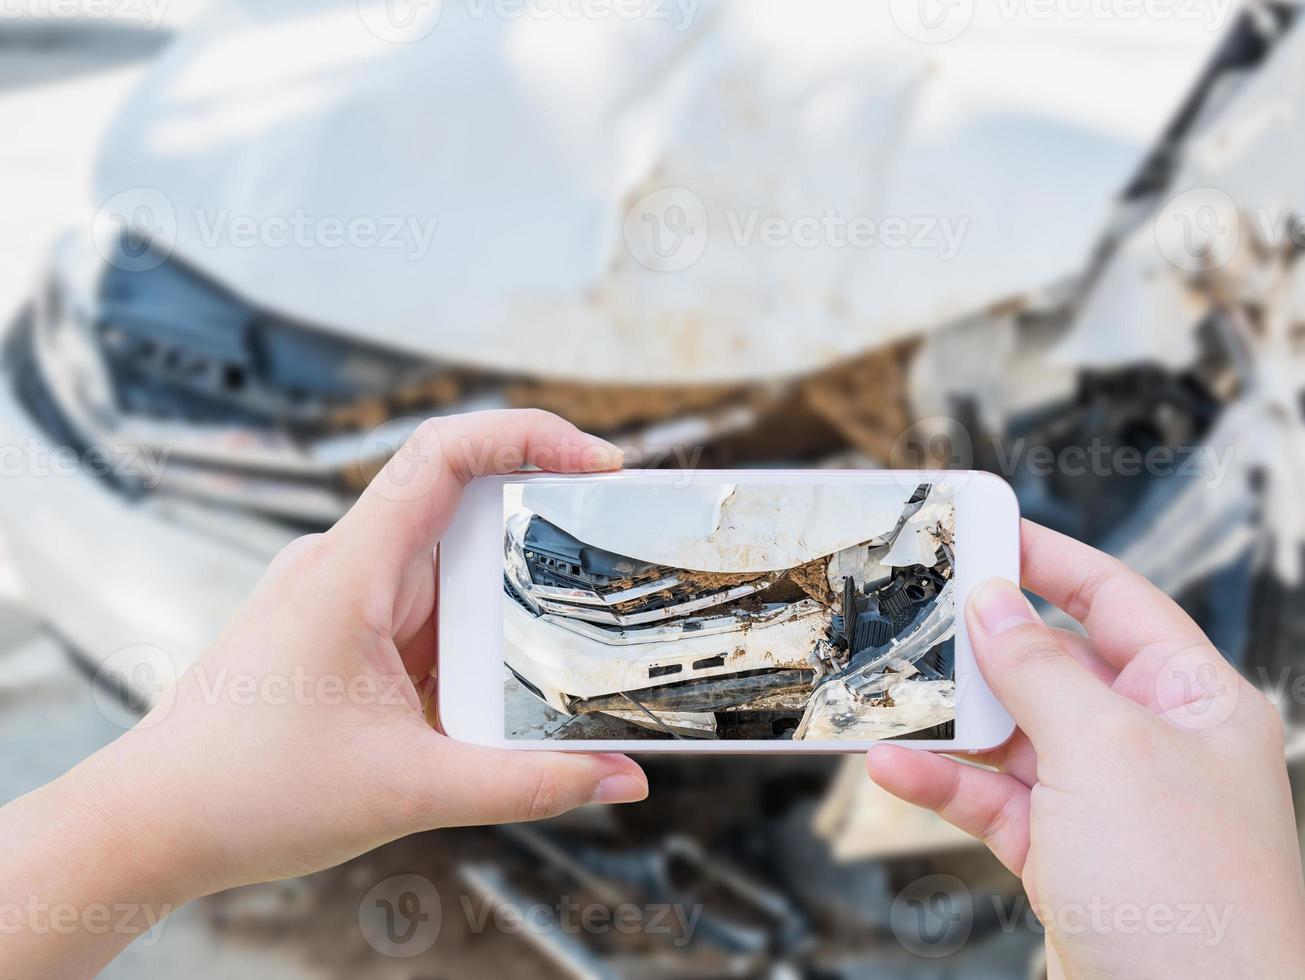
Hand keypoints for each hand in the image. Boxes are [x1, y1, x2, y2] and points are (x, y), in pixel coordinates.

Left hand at [0, 410, 647, 975]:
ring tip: (552, 660)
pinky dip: (470, 642)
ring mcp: (339, 597)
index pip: (445, 454)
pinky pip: (424, 612)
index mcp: (350, 570)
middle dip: (542, 539)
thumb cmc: (246, 793)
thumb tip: (621, 778)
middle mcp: (344, 566)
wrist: (151, 825)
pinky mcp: (341, 631)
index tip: (600, 464)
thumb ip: (527, 784)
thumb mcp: (412, 791)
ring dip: (505, 607)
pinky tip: (491, 693)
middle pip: (465, 511)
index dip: (531, 436)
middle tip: (607, 574)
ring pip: (448, 571)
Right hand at [867, 520, 1304, 977]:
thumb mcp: (1103, 751)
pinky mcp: (1064, 855)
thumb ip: (1038, 670)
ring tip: (886, 698)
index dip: (1048, 561)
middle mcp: (1151, 744)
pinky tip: (895, 768)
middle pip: (1051, 666)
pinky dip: (943, 783)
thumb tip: (991, 602)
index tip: (984, 532)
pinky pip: (992, 799)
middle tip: (914, 616)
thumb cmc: (1187, 895)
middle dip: (981, 649)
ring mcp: (1105, 802)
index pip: (1114, 601)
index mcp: (1193, 699)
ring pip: (1010, 736)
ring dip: (947, 724)